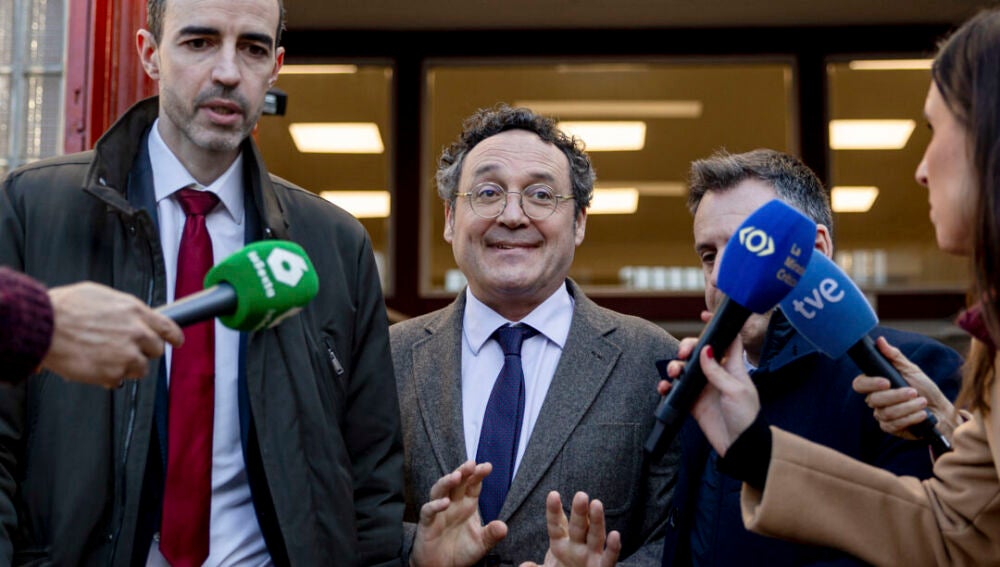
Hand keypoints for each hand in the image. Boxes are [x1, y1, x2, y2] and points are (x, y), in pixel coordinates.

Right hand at [41, 282, 183, 387]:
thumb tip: (129, 317)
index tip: (175, 342)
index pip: (168, 327)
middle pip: (156, 350)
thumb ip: (122, 310)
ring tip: (104, 358)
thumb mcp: (101, 296)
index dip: (173, 337)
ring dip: (127, 366)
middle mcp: (137, 332)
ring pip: (140, 368)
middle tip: (124, 350)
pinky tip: (94, 367)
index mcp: (135, 310)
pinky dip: (109, 377)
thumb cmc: (64, 307)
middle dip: (143, 352)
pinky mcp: (113, 372)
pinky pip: (119, 380)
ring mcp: (127, 354)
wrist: (44, 325)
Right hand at [410, 460, 506, 566]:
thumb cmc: (461, 551)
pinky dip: (435, 505)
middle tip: (471, 463)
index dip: (478, 475)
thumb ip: (491, 535)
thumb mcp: (481, 544)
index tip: (487, 466)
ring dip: (447, 482)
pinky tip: (445, 502)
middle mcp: (453, 504)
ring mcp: (438, 512)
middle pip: (457, 483)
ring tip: (456, 476)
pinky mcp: (427, 523)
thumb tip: (503, 527)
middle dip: (463, 472)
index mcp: (467, 504)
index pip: (473, 485)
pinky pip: (428, 511)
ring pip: (440, 490)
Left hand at [519, 491, 619, 566]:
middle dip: (579, 512)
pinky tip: (615, 535)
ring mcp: (591, 555)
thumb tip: (525, 566)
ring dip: (596, 521)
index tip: (553, 495)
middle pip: (578, 526)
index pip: (556, 525)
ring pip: (595, 536)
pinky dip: (613, 548)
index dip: (554, 511)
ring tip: (597, 504)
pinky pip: (609, 558)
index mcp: (560, 543)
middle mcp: (577, 545)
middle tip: (581, 495)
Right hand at [660, 336, 759, 456]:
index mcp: (733, 367)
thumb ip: (718, 370)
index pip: (727, 340)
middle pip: (699, 352)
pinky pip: (676, 390)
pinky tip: (665, 387)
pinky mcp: (693, 402)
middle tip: (683, 354)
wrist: (740, 445)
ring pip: (685, 369)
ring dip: (675, 366)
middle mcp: (717, 374)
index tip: (704, 315)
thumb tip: (705, 349)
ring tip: (673, 373)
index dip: (717, 326)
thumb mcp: (735, 390)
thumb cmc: (746, 416)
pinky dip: (668, 387)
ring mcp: (704, 387)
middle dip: (688, 348)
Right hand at [853, 336, 960, 442]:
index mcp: (876, 385)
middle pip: (874, 400)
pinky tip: (922, 414)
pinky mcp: (890, 428)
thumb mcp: (912, 370)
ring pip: (886, 412)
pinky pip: (894, 424)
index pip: (859, 384)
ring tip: (922, 402)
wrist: (941, 411)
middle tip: (914, 392)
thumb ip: (895, 356)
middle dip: (897, 396)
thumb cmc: (925, 388)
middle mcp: (875, 400)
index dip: (870, 383)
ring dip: (908, 407)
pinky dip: (911, 418)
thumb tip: (880, 341)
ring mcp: (881, 415)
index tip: (887, 382)